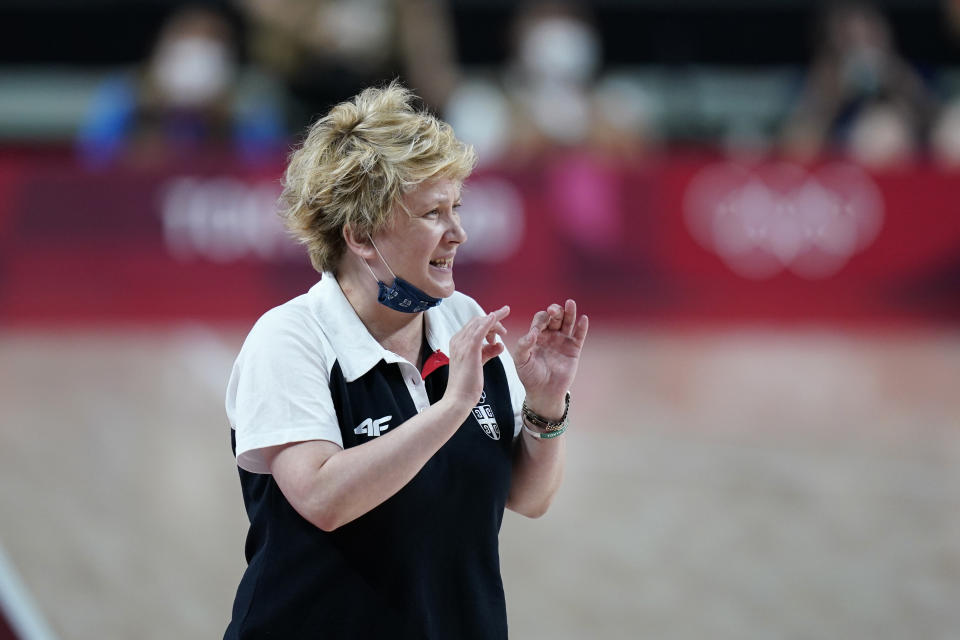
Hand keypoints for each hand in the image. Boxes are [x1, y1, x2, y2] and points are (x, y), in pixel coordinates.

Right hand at [445, 305, 509, 406]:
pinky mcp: (469, 350)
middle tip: (504, 329)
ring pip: (479, 323)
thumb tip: (499, 345)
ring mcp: (462, 344)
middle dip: (493, 320)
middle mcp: (458, 341)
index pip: (473, 326)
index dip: (487, 324)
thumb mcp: (478, 363)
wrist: (459, 398)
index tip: (499, 327)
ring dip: (494, 320)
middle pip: (476, 321)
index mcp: (458, 343)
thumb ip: (488, 352)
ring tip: (504, 329)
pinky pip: (479, 331)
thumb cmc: (467, 384)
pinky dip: (488, 322)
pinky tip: (496, 317)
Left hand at [514, 300, 587, 417]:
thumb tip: (532, 333)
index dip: (539, 321)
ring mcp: (563, 341)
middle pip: (554, 317)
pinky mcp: (573, 349)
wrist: (543, 392)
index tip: (536, 331)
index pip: (540, 320)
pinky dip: (582, 327)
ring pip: (567, 322)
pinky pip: (579, 336)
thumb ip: (523, 346)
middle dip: (555, 311)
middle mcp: (550, 335)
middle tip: (553, 311)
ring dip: (569, 312)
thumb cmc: (530, 376)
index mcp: (537, 335)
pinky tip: (583, 319)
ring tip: (570, 303)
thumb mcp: (521, 360)